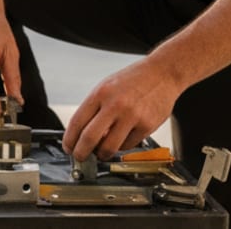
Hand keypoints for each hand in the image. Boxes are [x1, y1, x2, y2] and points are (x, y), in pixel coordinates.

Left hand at [62, 58, 181, 161]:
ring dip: (102, 154)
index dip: (69, 140)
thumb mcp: (107, 87)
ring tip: (101, 152)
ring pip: (109, 147)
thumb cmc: (133, 80)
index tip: (68, 147)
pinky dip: (121, 146)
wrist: (162, 73)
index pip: (77, 122)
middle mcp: (115, 105)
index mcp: (101, 93)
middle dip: (81, 153)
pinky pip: (128, 146)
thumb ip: (95, 109)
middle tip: (80, 157)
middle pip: (89, 138)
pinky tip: (122, 138)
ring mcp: (132, 116)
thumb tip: (84, 135)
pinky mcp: (146, 126)